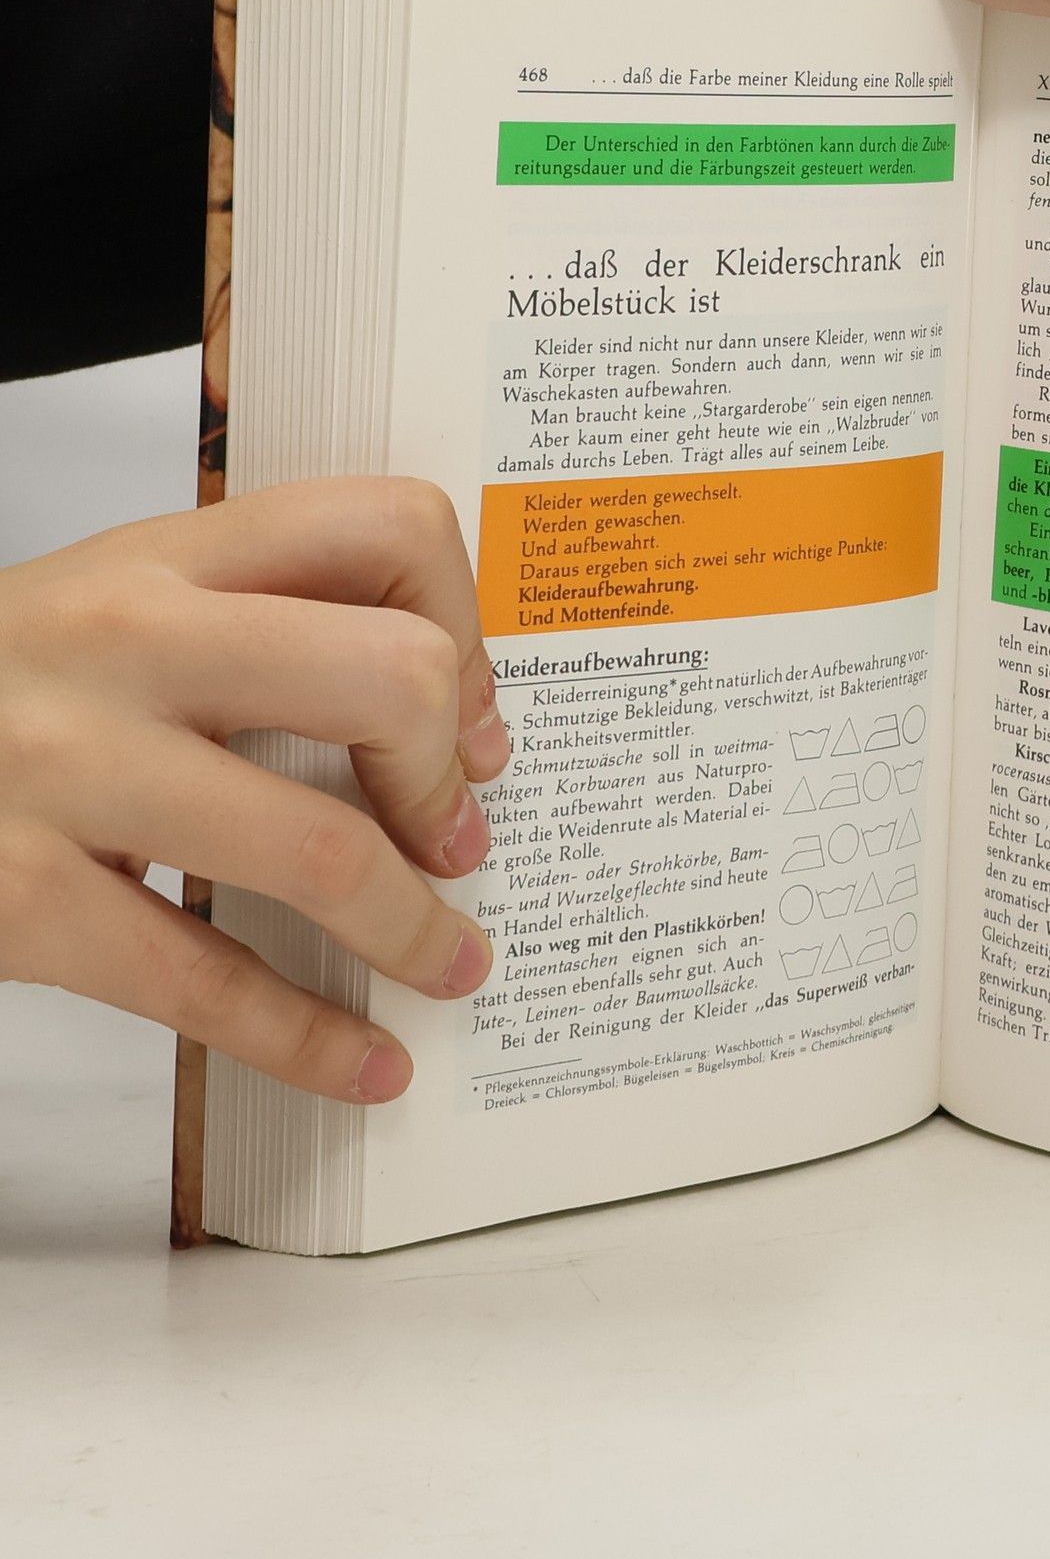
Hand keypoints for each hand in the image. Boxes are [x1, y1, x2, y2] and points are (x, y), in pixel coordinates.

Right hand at [0, 478, 509, 1102]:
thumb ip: (272, 633)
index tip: (463, 715)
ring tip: (449, 960)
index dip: (463, 627)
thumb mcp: (126, 610)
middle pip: (387, 678)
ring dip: (416, 927)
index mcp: (167, 556)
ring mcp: (64, 769)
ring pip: (320, 848)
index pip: (385, 528)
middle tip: (453, 836)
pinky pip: (203, 980)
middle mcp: (123, 641)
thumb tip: (457, 731)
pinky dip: (307, 1039)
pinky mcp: (16, 898)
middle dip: (446, 777)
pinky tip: (363, 1062)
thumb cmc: (1, 690)